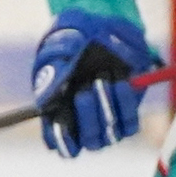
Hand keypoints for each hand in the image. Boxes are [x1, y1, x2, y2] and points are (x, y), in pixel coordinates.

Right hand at [30, 9, 157, 157]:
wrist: (99, 31)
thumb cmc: (70, 44)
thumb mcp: (55, 55)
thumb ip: (50, 78)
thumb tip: (46, 102)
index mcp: (60, 117)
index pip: (63, 145)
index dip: (64, 141)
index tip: (64, 124)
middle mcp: (85, 124)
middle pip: (90, 141)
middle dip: (88, 118)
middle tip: (83, 93)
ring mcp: (108, 120)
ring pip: (111, 134)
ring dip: (106, 107)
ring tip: (101, 76)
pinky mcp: (128, 112)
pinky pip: (130, 122)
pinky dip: (125, 103)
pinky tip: (120, 82)